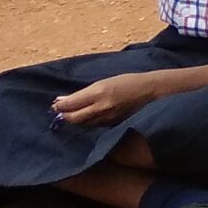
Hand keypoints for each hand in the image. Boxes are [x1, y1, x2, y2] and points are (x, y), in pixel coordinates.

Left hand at [51, 68, 172, 127]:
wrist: (152, 91)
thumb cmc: (128, 82)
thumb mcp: (105, 82)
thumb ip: (84, 92)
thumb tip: (63, 99)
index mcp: (98, 92)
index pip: (70, 104)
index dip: (59, 106)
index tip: (55, 105)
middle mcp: (101, 107)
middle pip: (73, 118)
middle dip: (64, 115)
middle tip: (60, 112)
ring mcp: (107, 119)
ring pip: (82, 124)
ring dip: (74, 120)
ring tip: (71, 115)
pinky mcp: (112, 126)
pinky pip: (94, 126)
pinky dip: (87, 122)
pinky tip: (86, 118)